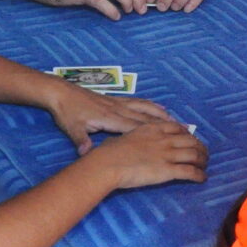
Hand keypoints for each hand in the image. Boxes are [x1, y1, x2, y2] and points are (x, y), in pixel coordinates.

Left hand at [47, 83, 172, 154]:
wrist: (62, 92)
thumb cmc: (67, 112)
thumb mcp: (72, 128)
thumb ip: (81, 140)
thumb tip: (85, 154)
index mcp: (111, 119)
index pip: (136, 128)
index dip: (154, 133)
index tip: (171, 139)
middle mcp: (120, 110)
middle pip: (146, 119)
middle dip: (166, 126)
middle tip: (184, 132)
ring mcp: (119, 103)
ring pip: (146, 109)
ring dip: (163, 116)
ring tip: (179, 122)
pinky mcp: (117, 99)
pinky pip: (140, 102)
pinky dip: (152, 105)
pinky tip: (161, 107)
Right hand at [86, 119, 207, 189]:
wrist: (109, 163)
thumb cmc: (110, 151)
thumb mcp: (125, 136)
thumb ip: (134, 137)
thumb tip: (128, 141)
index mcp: (153, 128)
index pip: (177, 127)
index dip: (187, 133)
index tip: (190, 138)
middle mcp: (164, 139)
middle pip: (190, 140)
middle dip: (200, 147)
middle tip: (203, 154)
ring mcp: (167, 154)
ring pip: (194, 154)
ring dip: (202, 160)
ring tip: (205, 165)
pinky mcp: (168, 170)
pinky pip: (190, 171)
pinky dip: (199, 175)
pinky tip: (202, 178)